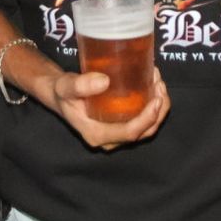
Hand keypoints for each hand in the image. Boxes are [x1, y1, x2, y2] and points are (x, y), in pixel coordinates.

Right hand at [42, 68, 169, 150]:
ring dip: (158, 108)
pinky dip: (152, 107)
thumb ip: (80, 85)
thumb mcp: (66, 87)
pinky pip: (142, 122)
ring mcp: (116, 134)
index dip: (147, 119)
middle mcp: (109, 139)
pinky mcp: (121, 126)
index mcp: (97, 134)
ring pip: (146, 129)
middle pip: (143, 132)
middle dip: (158, 111)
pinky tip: (153, 86)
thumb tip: (104, 81)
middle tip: (160, 85)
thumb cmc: (63, 93)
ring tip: (159, 83)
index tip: (156, 99)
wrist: (61, 96)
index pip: (129, 133)